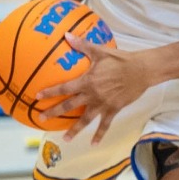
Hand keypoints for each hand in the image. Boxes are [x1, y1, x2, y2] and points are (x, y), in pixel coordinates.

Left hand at [35, 34, 156, 143]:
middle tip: (41, 118)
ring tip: (65, 139)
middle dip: (54, 112)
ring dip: (74, 130)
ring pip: (85, 120)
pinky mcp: (113, 110)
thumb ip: (82, 45)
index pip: (64, 88)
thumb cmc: (120, 59)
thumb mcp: (100, 51)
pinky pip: (105, 125)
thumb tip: (66, 35)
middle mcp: (92, 95)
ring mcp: (102, 104)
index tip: (37, 97)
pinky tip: (93, 144)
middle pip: (69, 106)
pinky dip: (99, 135)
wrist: (141, 70)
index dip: (50, 92)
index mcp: (87, 81)